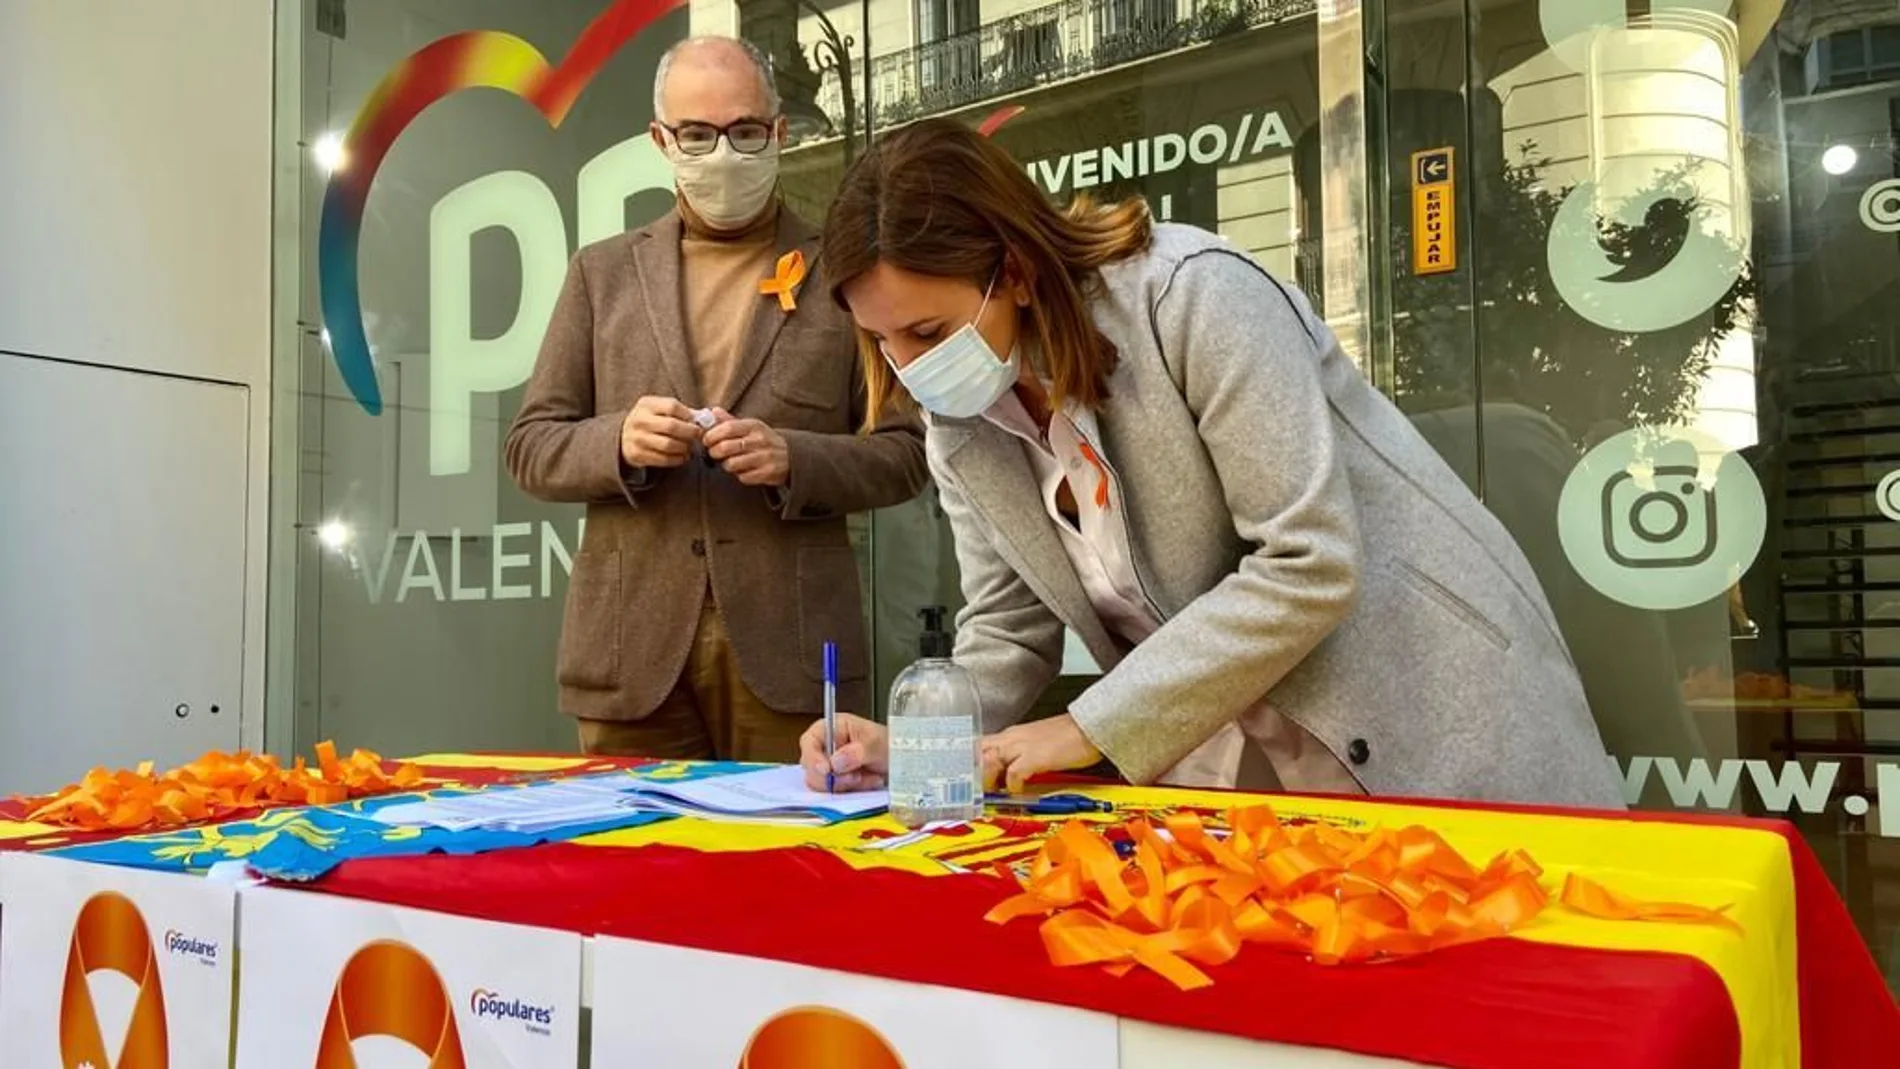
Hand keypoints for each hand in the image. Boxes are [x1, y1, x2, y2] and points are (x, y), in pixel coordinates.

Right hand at [621, 396, 700, 468]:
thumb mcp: (659, 409)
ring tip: (690, 447)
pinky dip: (677, 459)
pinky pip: (662, 459)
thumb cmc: (651, 421)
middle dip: (689, 432)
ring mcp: (637, 438)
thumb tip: (705, 418)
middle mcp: (639, 420)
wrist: (624, 436)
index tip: (696, 422)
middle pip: (672, 426)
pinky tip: (682, 457)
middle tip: (698, 436)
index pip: (672, 406)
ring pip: (668, 445)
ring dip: (684, 448)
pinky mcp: (637, 454)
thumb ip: (681, 411)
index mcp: (646, 405)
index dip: (688, 415)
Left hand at [703, 410, 790, 487]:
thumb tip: (712, 411)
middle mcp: (759, 440)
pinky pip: (743, 477)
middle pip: (725, 447)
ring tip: (730, 462)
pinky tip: (744, 470)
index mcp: (753, 426)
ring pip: (731, 464)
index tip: (707, 440)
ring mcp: (764, 457)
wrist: (791, 456)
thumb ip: (730, 421)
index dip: (711, 435)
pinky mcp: (767, 473)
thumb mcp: (751, 426)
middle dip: (714, 452)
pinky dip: (740, 475)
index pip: (726, 428)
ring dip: (726, 465)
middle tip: (714, 453)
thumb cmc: (764, 440)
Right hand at [800, 713, 887, 791]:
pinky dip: (851, 792)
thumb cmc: (890, 744)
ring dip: (846, 785)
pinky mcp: (835, 783)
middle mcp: (826, 747)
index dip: (813, 757)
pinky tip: (868, 782)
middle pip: (811, 767)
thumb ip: (857, 751)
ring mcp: (829, 767)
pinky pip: (834, 794)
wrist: (903, 762)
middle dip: (834, 777)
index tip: (827, 770)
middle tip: (856, 777)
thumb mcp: (877, 743)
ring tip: (867, 777)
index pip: (809, 741)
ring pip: (821, 784)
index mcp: (832, 728)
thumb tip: (836, 761)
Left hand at [981, 714, 1103, 793]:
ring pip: (988, 759)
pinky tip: (1020, 791)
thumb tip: (1011, 774)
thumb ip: (1022, 755)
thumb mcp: (1038, 743)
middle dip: (974, 770)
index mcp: (1013, 734)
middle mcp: (1013, 738)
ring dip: (988, 778)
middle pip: (977, 750)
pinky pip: (1014, 774)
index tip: (971, 780)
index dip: (971, 763)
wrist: (1091, 727)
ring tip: (997, 791)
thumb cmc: (1070, 737)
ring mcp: (1023, 745)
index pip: (980, 745)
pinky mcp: (1036, 756)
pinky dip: (1013, 786)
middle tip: (981, 788)